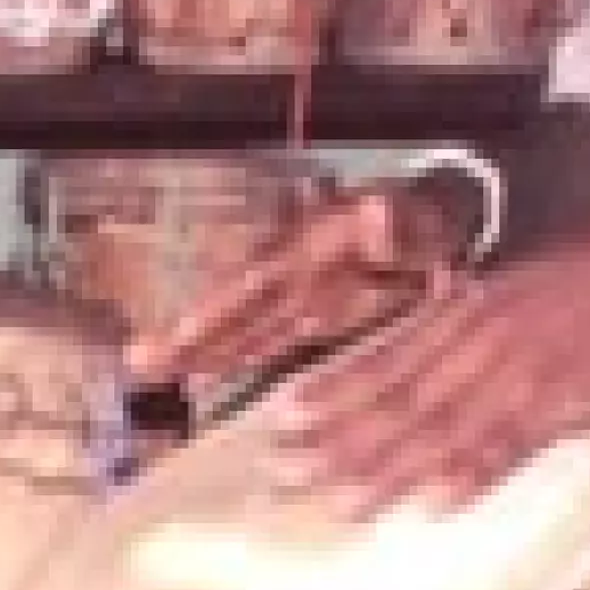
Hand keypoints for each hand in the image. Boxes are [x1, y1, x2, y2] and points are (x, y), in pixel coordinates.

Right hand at [124, 178, 472, 393]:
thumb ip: (395, 225)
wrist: (451, 220)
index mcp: (318, 247)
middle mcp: (298, 268)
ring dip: (199, 347)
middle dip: (188, 334)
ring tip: (147, 368)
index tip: (180, 334)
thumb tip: (376, 214)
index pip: (257, 283)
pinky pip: (264, 334)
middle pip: (234, 306)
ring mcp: (302, 289)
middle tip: (137, 362)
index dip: (219, 311)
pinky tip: (200, 374)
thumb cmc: (432, 220)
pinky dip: (232, 353)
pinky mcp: (313, 309)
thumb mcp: (421, 219)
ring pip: (242, 323)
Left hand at [267, 202, 589, 512]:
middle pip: (397, 399)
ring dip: (388, 468)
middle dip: (338, 442)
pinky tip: (435, 504)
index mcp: (466, 309)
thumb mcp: (512, 284)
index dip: (331, 394)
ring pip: (441, 426)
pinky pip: (511, 441)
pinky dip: (471, 472)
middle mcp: (479, 338)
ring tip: (341, 503)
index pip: (384, 360)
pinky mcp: (566, 397)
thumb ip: (467, 320)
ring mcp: (520, 369)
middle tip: (283, 477)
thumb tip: (425, 351)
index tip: (280, 423)